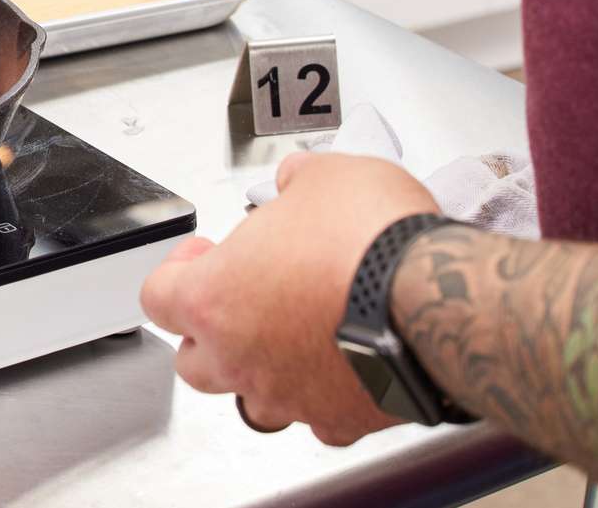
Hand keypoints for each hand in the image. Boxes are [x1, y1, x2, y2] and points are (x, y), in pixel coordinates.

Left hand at [139, 152, 439, 444]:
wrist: (439, 299)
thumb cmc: (372, 241)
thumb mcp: (324, 178)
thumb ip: (296, 182)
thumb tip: (299, 180)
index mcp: (214, 298)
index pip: (158, 297)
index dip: (176, 270)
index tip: (201, 254)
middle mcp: (240, 356)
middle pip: (193, 361)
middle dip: (209, 332)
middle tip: (238, 299)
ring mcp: (288, 394)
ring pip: (250, 399)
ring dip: (261, 370)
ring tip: (288, 335)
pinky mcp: (340, 418)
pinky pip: (318, 420)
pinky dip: (324, 397)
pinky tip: (342, 368)